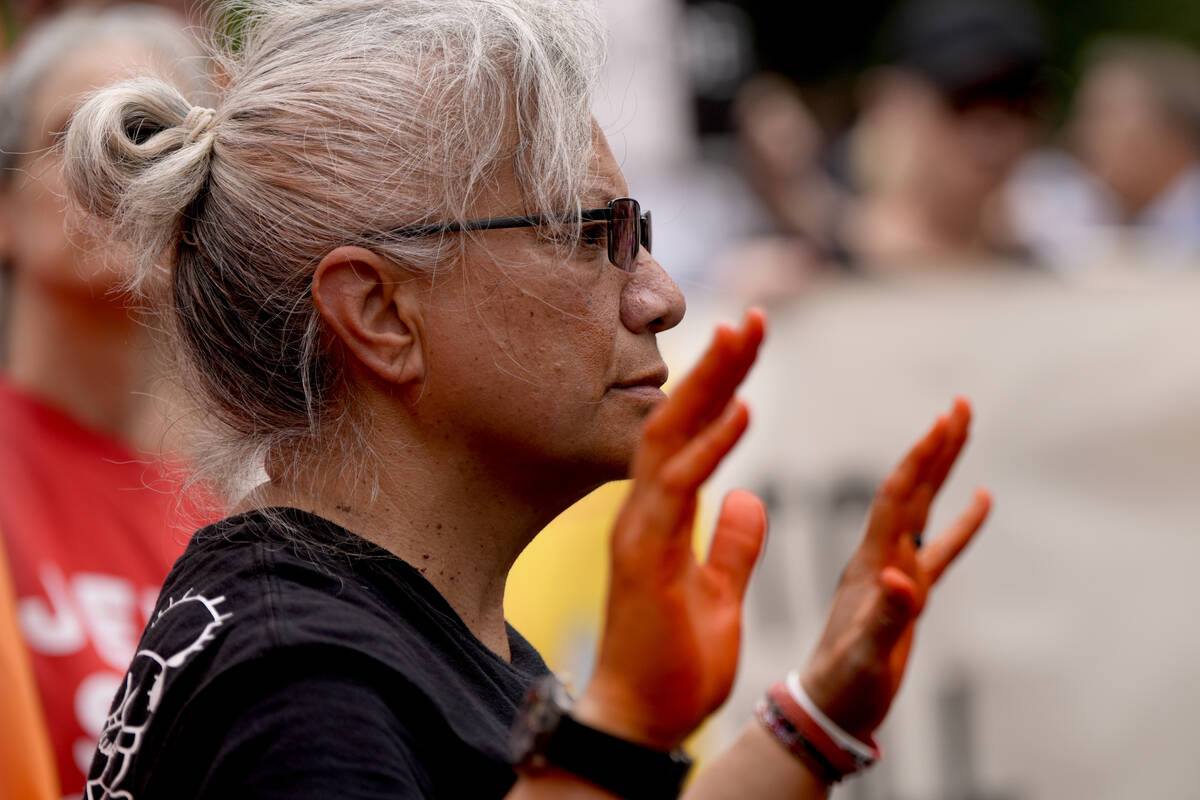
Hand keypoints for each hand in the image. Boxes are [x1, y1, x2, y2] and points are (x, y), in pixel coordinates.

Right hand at [575, 310, 767, 750]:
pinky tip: (743, 410)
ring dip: (710, 385)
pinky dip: (710, 447)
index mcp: (664, 518)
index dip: (719, 389)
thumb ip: (732, 544)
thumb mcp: (719, 593)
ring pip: (670, 438)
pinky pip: (678, 490)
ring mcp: (639, 531)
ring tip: (745, 337)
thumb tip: (748, 497)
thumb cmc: (675, 665)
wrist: (642, 723)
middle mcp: (644, 513)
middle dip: (716, 368)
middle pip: (677, 422)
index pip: (690, 437)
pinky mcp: (643, 558)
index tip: (751, 348)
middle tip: (753, 319)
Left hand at [800, 398, 991, 738]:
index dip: (921, 459)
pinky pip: (939, 548)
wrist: (829, 707)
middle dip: (936, 447)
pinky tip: (981, 497)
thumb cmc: (844, 684)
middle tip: (961, 405)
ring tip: (963, 429)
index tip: (944, 421)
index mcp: (871, 563)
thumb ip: (886, 617)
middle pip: (911, 489)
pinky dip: (961, 523)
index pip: (897, 498)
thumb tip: (903, 579)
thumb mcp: (865, 654)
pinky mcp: (907, 593)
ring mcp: (894, 571)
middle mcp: (880, 557)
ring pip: (924, 509)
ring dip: (944, 470)